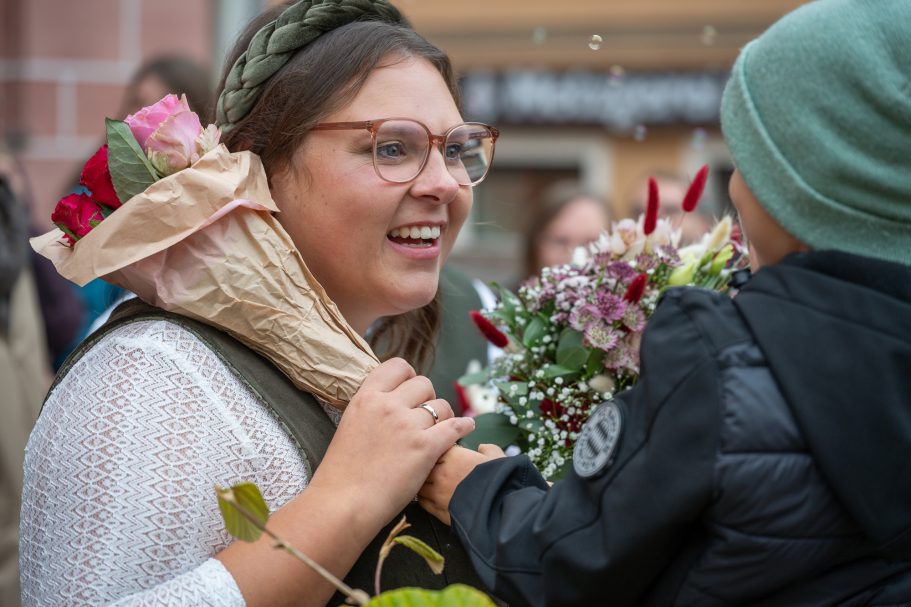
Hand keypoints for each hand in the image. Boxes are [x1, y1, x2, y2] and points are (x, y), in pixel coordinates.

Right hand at [308, 358, 475, 534]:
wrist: (343, 504)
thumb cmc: (342, 473)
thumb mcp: (350, 426)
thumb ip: (371, 410)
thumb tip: (391, 402)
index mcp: (366, 398)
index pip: (397, 366)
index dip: (409, 377)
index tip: (411, 391)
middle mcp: (388, 406)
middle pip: (424, 384)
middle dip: (427, 398)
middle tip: (424, 417)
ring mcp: (407, 425)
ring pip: (441, 406)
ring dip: (443, 416)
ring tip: (439, 429)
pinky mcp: (425, 447)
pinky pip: (455, 427)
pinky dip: (464, 427)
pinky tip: (467, 428)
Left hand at [419, 443, 504, 524]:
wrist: (499, 508)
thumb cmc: (499, 481)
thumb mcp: (497, 457)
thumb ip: (488, 449)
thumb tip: (483, 448)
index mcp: (454, 455)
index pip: (437, 446)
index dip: (441, 450)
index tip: (446, 454)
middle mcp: (441, 471)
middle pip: (424, 464)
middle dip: (429, 466)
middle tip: (438, 469)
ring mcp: (437, 492)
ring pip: (421, 484)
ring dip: (425, 482)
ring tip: (434, 484)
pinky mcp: (437, 510)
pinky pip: (423, 501)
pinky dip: (425, 498)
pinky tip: (434, 498)